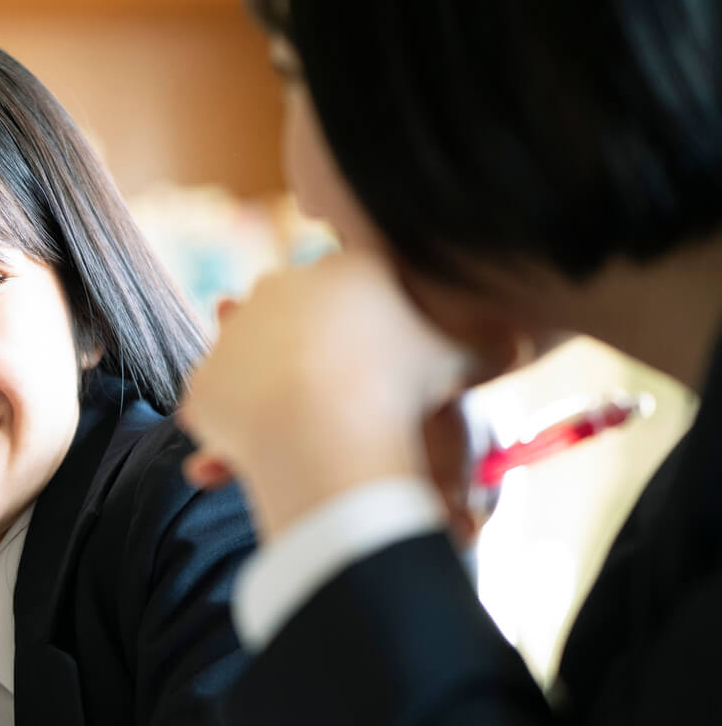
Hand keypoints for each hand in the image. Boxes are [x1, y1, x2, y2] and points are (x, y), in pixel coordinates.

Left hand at [176, 251, 513, 539]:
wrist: (332, 424)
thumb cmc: (411, 386)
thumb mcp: (477, 353)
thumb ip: (495, 340)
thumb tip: (522, 339)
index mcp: (345, 269)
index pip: (353, 289)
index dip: (364, 323)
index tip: (374, 356)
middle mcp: (280, 288)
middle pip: (295, 317)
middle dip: (305, 346)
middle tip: (327, 387)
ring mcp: (233, 335)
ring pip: (250, 362)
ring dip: (263, 387)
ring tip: (284, 424)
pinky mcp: (204, 382)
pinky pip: (219, 406)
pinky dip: (232, 430)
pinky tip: (248, 456)